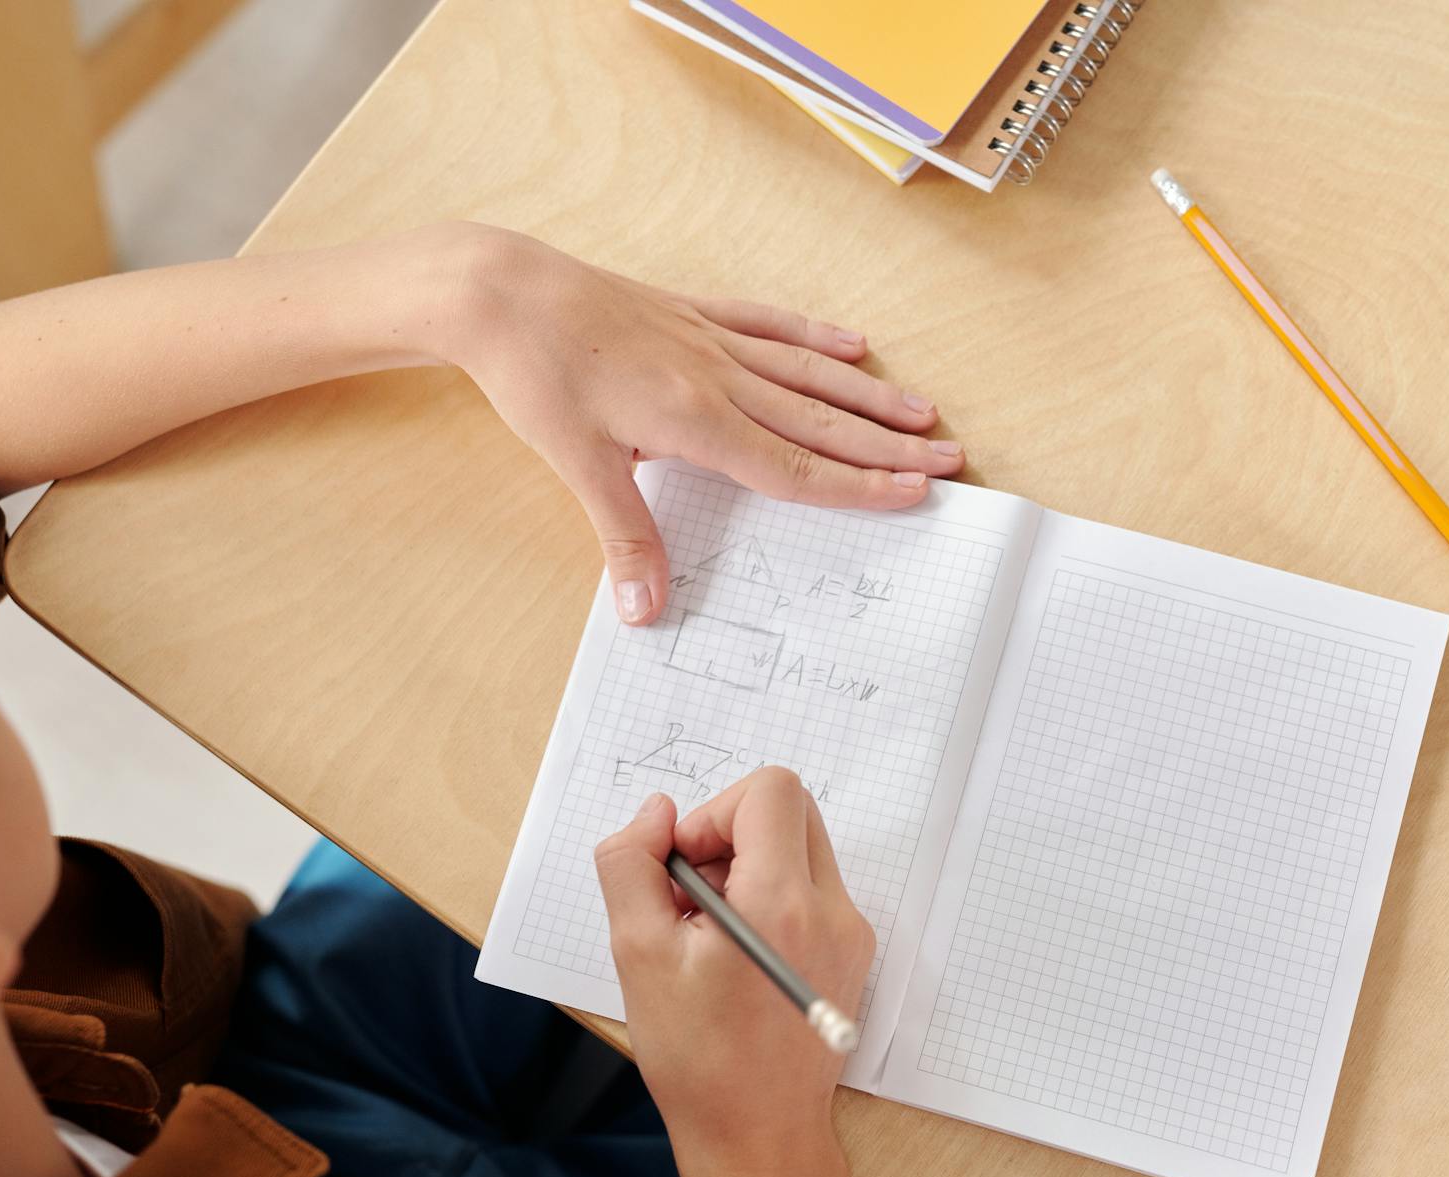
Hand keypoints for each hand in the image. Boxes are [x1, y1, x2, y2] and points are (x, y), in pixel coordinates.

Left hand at [441, 225, 962, 625]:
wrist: (499, 293)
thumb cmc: (534, 377)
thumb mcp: (575, 464)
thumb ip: (623, 536)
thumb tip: (646, 611)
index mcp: (695, 421)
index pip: (794, 467)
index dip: (858, 485)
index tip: (913, 493)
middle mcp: (717, 378)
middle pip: (820, 421)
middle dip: (888, 445)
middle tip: (949, 458)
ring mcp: (709, 340)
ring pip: (808, 373)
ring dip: (869, 395)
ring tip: (922, 412)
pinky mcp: (690, 311)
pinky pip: (768, 324)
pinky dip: (814, 335)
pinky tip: (852, 343)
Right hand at [594, 769, 873, 1176]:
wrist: (758, 1138)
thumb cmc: (697, 1060)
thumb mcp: (638, 955)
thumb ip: (634, 865)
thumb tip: (656, 812)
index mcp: (783, 903)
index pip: (771, 791)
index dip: (715, 812)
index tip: (686, 867)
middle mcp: (832, 909)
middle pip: (791, 810)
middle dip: (732, 834)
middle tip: (692, 896)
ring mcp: (851, 931)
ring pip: (801, 848)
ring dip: (750, 866)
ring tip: (710, 935)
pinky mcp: (853, 952)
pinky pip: (812, 888)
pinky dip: (771, 897)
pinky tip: (736, 956)